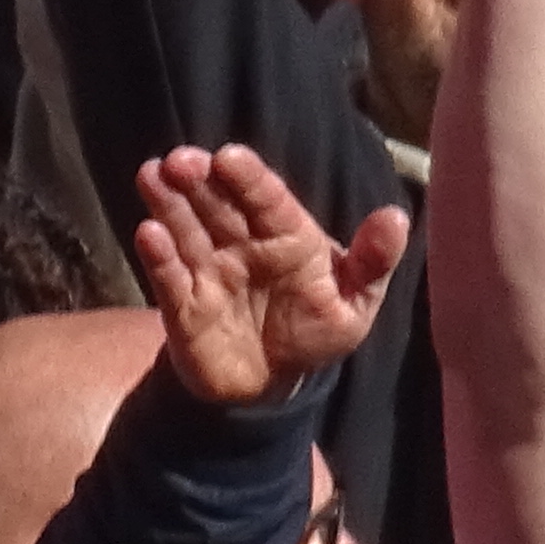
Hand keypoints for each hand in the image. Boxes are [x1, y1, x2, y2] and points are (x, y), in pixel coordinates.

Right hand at [129, 143, 410, 404]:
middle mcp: (241, 243)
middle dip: (198, 181)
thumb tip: (396, 216)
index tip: (229, 157)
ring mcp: (209, 270)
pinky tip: (148, 234)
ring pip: (186, 229)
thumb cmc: (314, 332)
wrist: (271, 386)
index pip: (267, 199)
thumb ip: (372, 263)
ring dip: (168, 203)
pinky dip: (157, 256)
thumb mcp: (354, 305)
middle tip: (180, 161)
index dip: (249, 178)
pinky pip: (168, 277)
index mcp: (286, 236)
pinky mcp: (182, 304)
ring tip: (152, 174)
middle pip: (218, 206)